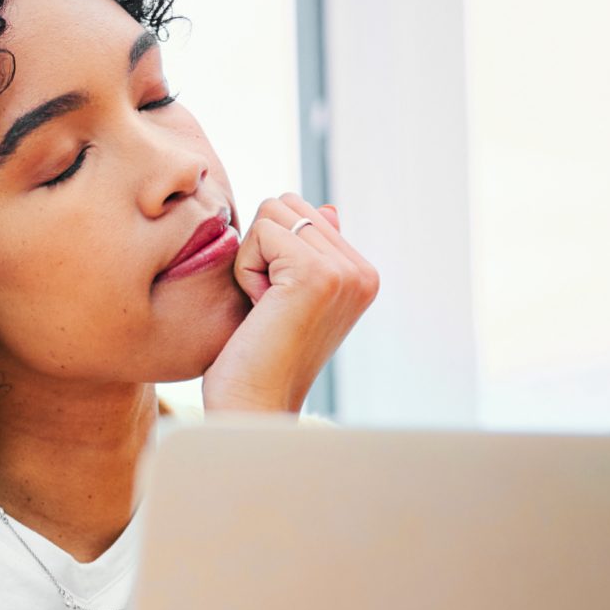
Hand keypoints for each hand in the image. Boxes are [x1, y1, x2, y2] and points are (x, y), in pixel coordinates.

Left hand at [200, 194, 379, 414]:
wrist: (252, 405)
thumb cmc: (257, 358)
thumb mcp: (288, 296)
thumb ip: (311, 250)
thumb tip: (329, 209)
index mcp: (361, 275)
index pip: (302, 211)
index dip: (269, 252)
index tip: (276, 304)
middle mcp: (362, 271)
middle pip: (286, 204)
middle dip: (260, 248)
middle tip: (266, 303)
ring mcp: (345, 272)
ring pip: (273, 213)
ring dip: (252, 258)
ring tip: (264, 306)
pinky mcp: (317, 274)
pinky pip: (262, 233)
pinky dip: (246, 270)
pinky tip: (260, 309)